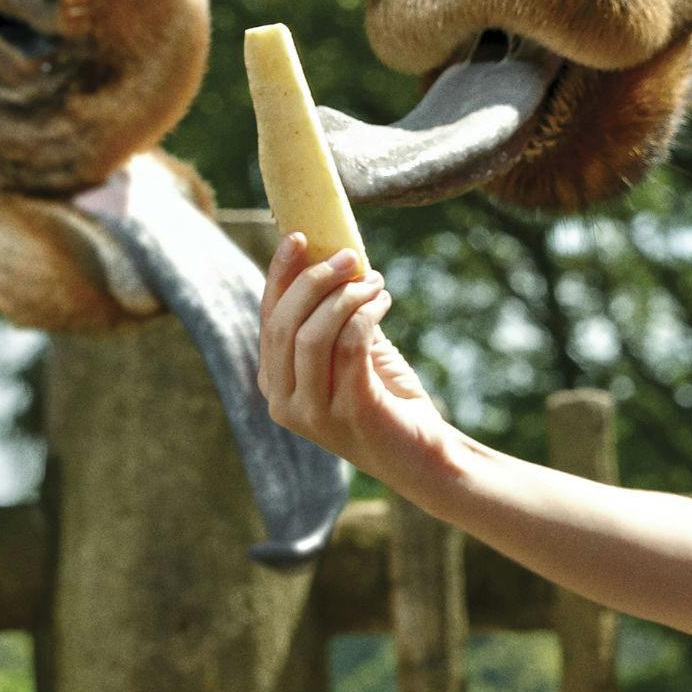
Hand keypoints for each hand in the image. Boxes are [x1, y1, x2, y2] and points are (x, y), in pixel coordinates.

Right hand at [258, 236, 448, 487]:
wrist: (423, 454)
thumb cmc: (386, 397)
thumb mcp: (349, 352)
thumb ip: (331, 316)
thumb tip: (331, 254)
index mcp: (275, 385)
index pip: (268, 320)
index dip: (280, 275)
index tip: (298, 237)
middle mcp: (284, 403)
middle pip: (285, 324)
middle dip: (315, 280)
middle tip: (350, 256)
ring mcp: (312, 413)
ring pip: (312, 334)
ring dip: (346, 295)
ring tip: (375, 281)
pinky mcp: (349, 411)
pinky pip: (349, 345)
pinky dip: (366, 314)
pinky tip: (384, 302)